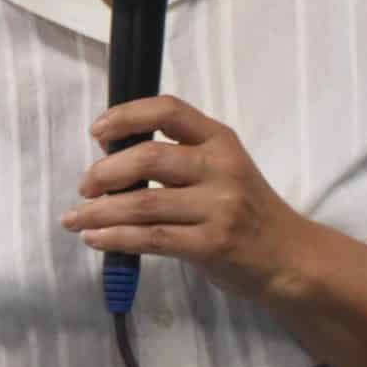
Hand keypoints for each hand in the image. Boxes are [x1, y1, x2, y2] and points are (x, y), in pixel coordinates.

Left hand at [61, 95, 320, 304]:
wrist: (291, 256)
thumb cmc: (248, 211)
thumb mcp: (223, 170)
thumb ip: (180, 158)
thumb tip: (112, 157)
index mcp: (221, 139)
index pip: (169, 110)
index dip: (127, 115)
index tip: (96, 130)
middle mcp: (221, 167)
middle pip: (149, 156)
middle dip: (105, 172)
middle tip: (84, 187)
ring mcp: (219, 206)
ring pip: (144, 202)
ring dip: (100, 211)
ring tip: (75, 218)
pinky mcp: (212, 244)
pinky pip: (152, 238)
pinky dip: (116, 238)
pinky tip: (95, 238)